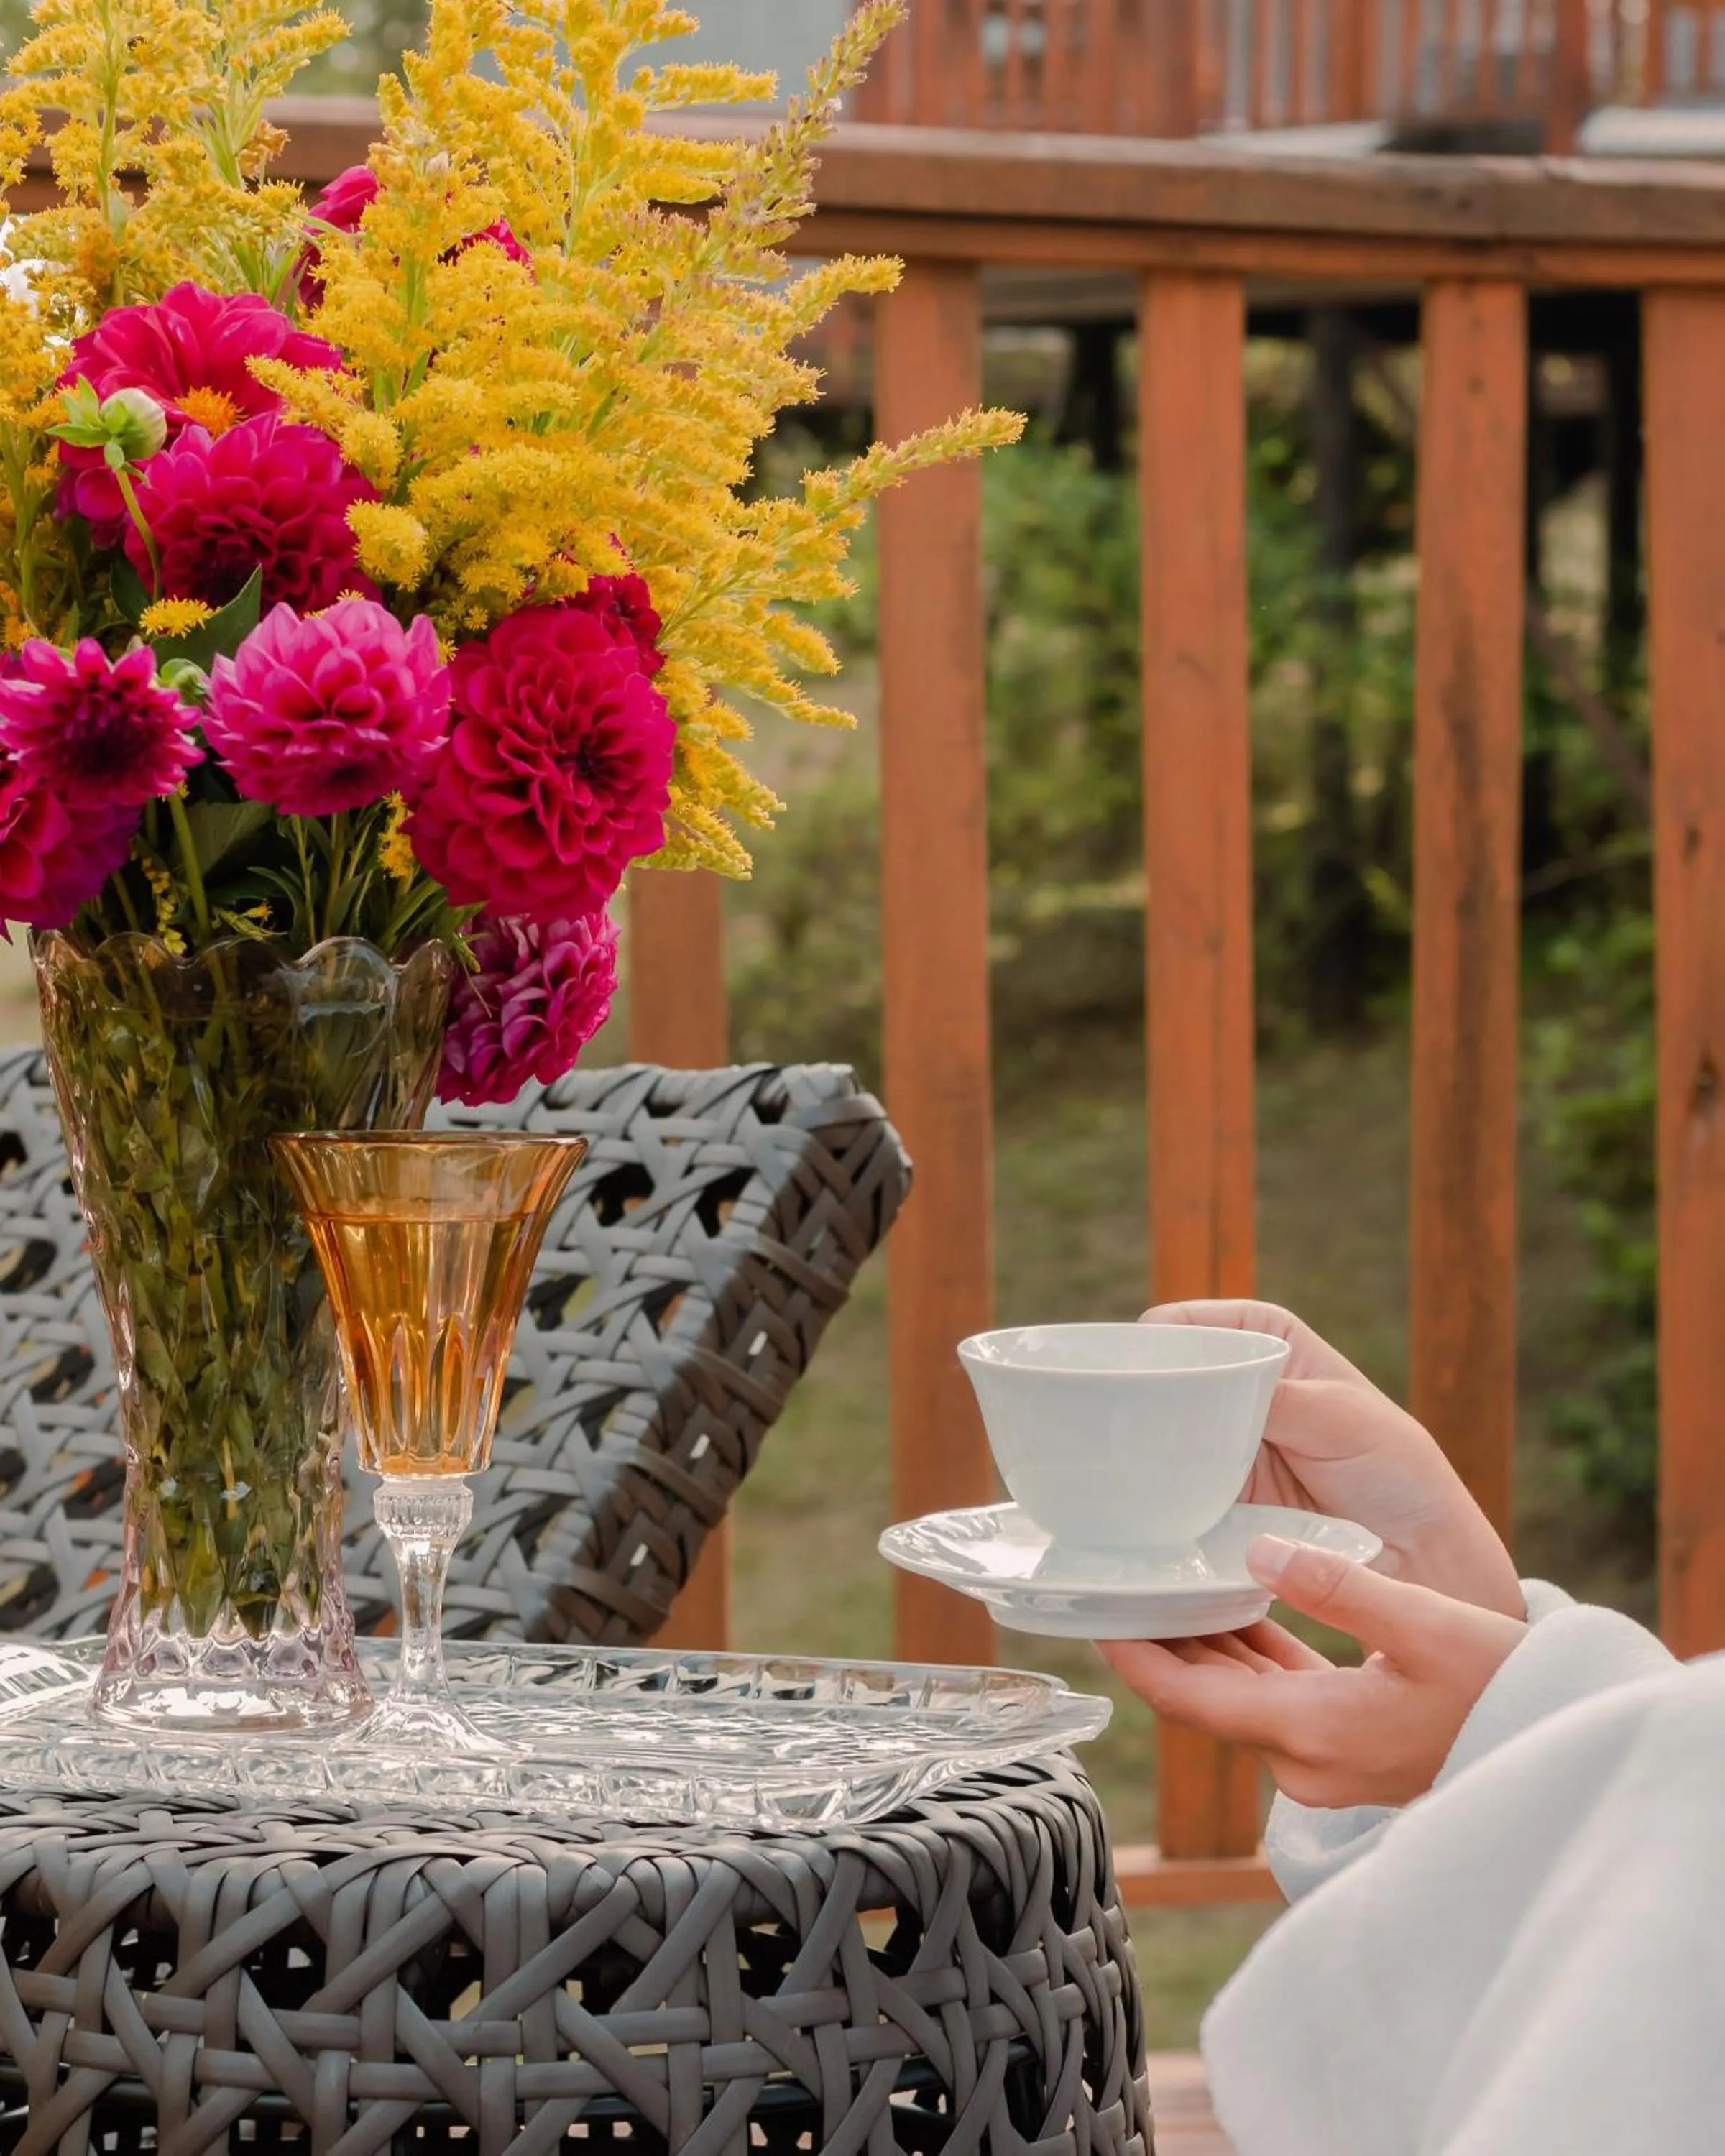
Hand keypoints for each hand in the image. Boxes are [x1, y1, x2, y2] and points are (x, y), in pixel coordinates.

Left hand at [1102, 1535, 1525, 1807]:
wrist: (1564, 1743)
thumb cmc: (1505, 1686)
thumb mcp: (1427, 1624)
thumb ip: (1338, 1586)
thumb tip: (1258, 1546)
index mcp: (1312, 1733)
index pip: (1190, 1701)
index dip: (1136, 1658)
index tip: (1094, 1615)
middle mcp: (1306, 1760)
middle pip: (1204, 1700)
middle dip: (1158, 1645)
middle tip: (1117, 1584)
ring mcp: (1327, 1760)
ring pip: (1239, 1696)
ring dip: (1204, 1645)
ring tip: (1163, 1580)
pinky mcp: (1347, 1745)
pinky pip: (1277, 1697)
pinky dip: (1251, 1653)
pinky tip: (1238, 1602)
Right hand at [1144, 1299, 1523, 1618]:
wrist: (1417, 1553)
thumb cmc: (1396, 1468)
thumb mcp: (1338, 1417)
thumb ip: (1272, 1399)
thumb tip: (1201, 1390)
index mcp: (1267, 1339)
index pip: (1189, 1323)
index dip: (1154, 1340)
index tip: (1128, 1366)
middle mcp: (1235, 1386)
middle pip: (1163, 1379)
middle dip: (1135, 1395)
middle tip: (1107, 1418)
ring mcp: (1220, 1445)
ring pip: (1157, 1435)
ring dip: (1136, 1448)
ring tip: (1113, 1461)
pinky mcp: (1214, 1500)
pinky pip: (1169, 1490)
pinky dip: (1151, 1495)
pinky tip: (1137, 1501)